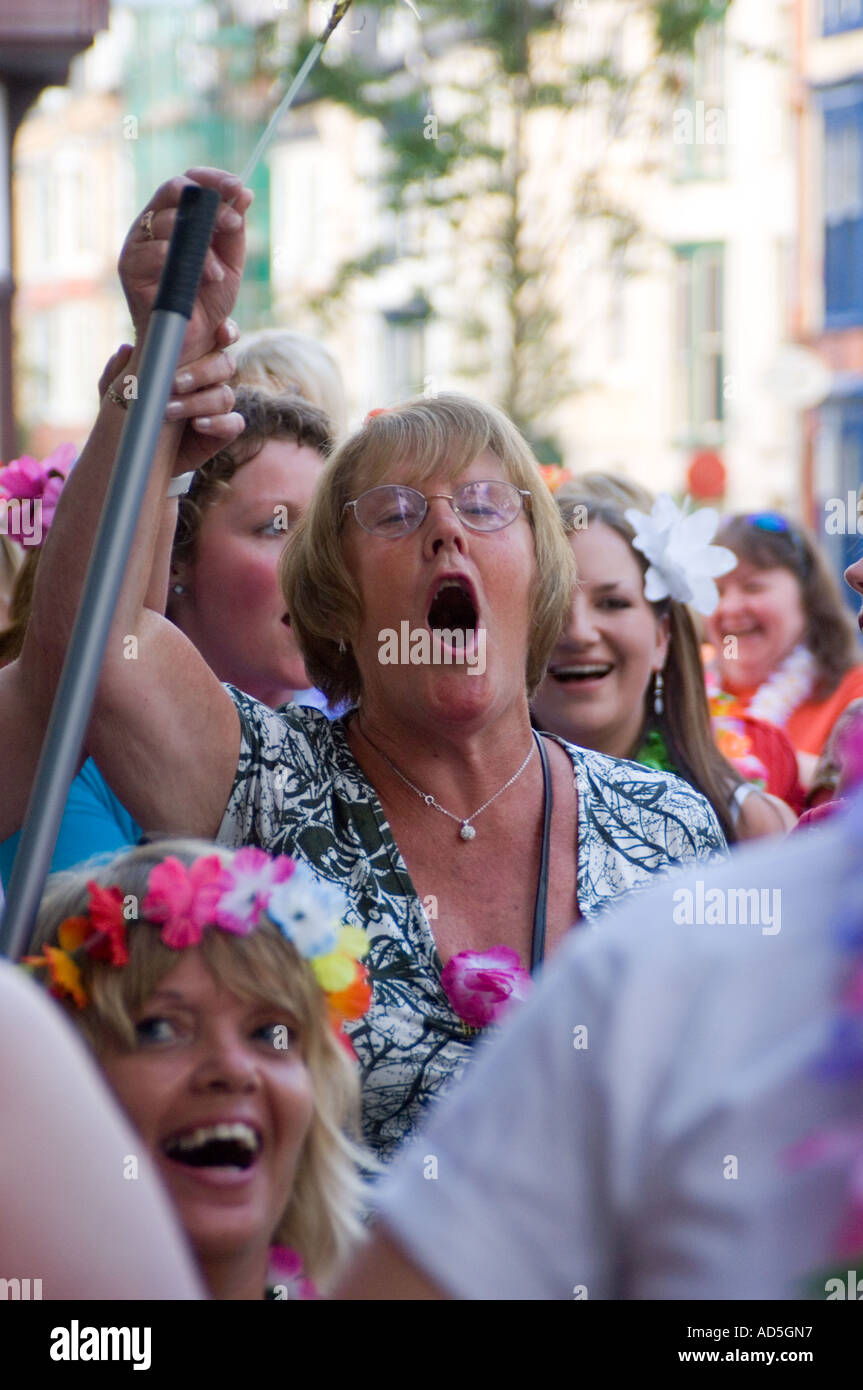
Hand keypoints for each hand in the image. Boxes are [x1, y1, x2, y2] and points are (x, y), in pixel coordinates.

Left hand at [106, 328, 245, 472]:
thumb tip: (127, 349)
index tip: (219, 332)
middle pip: (224, 365)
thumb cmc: (129, 417)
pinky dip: (218, 423)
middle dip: (201, 372)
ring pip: (225, 395)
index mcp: (191, 359)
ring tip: (167, 410)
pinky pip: (234, 424)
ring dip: (196, 401)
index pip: (217, 339)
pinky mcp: (223, 432)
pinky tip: (196, 424)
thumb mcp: (115, 394)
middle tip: (173, 383)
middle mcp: (209, 380)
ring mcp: (217, 407)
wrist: (138, 457)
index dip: (227, 332)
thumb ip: (118, 371)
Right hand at [118, 168, 252, 367]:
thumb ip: (232, 229)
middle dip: (208, 204)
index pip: (188, 182)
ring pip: (168, 221)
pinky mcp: (130, 267)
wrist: (191, 342)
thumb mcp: (229, 261)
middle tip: (233, 223)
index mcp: (174, 218)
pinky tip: (203, 281)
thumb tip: (244, 193)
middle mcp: (152, 225)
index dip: (212, 179)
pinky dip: (184, 262)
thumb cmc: (207, 302)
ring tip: (218, 275)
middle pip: (174, 190)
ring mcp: (138, 244)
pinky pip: (155, 250)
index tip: (237, 187)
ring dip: (202, 246)